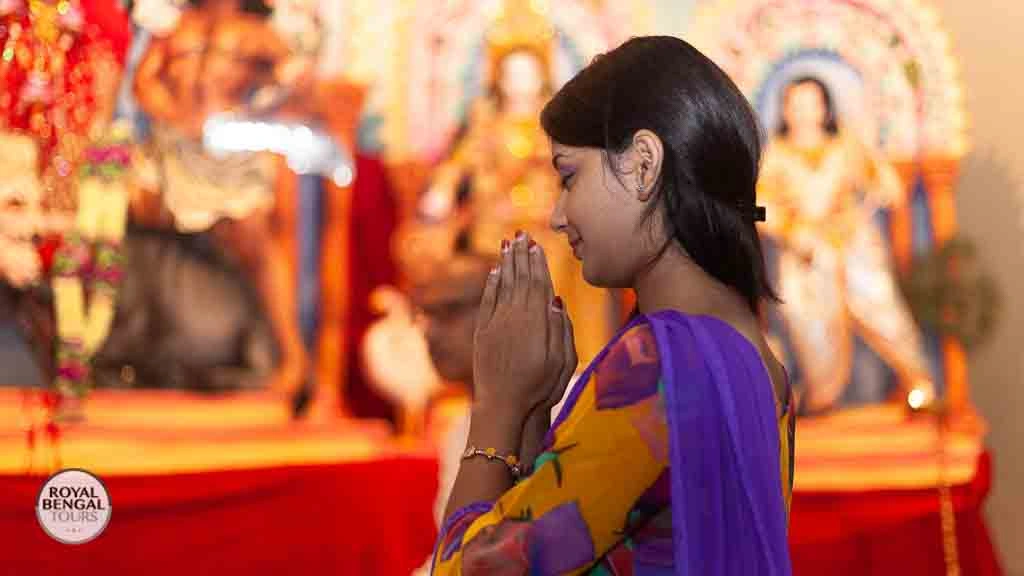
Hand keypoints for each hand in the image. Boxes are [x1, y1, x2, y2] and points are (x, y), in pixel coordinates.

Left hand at [472, 232, 573, 426]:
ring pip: (503, 285)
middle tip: (522, 233)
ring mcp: (496, 324)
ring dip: (507, 263)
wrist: (503, 406)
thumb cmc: (539, 389)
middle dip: (521, 255)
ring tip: (508, 243)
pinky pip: (488, 302)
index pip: (538, 284)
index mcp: (536, 323)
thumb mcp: (561, 363)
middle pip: (520, 279)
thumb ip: (561, 331)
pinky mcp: (483, 333)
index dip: (538, 263)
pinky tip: (495, 272)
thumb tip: (557, 300)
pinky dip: (491, 284)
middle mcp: (514, 318)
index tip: (537, 244)